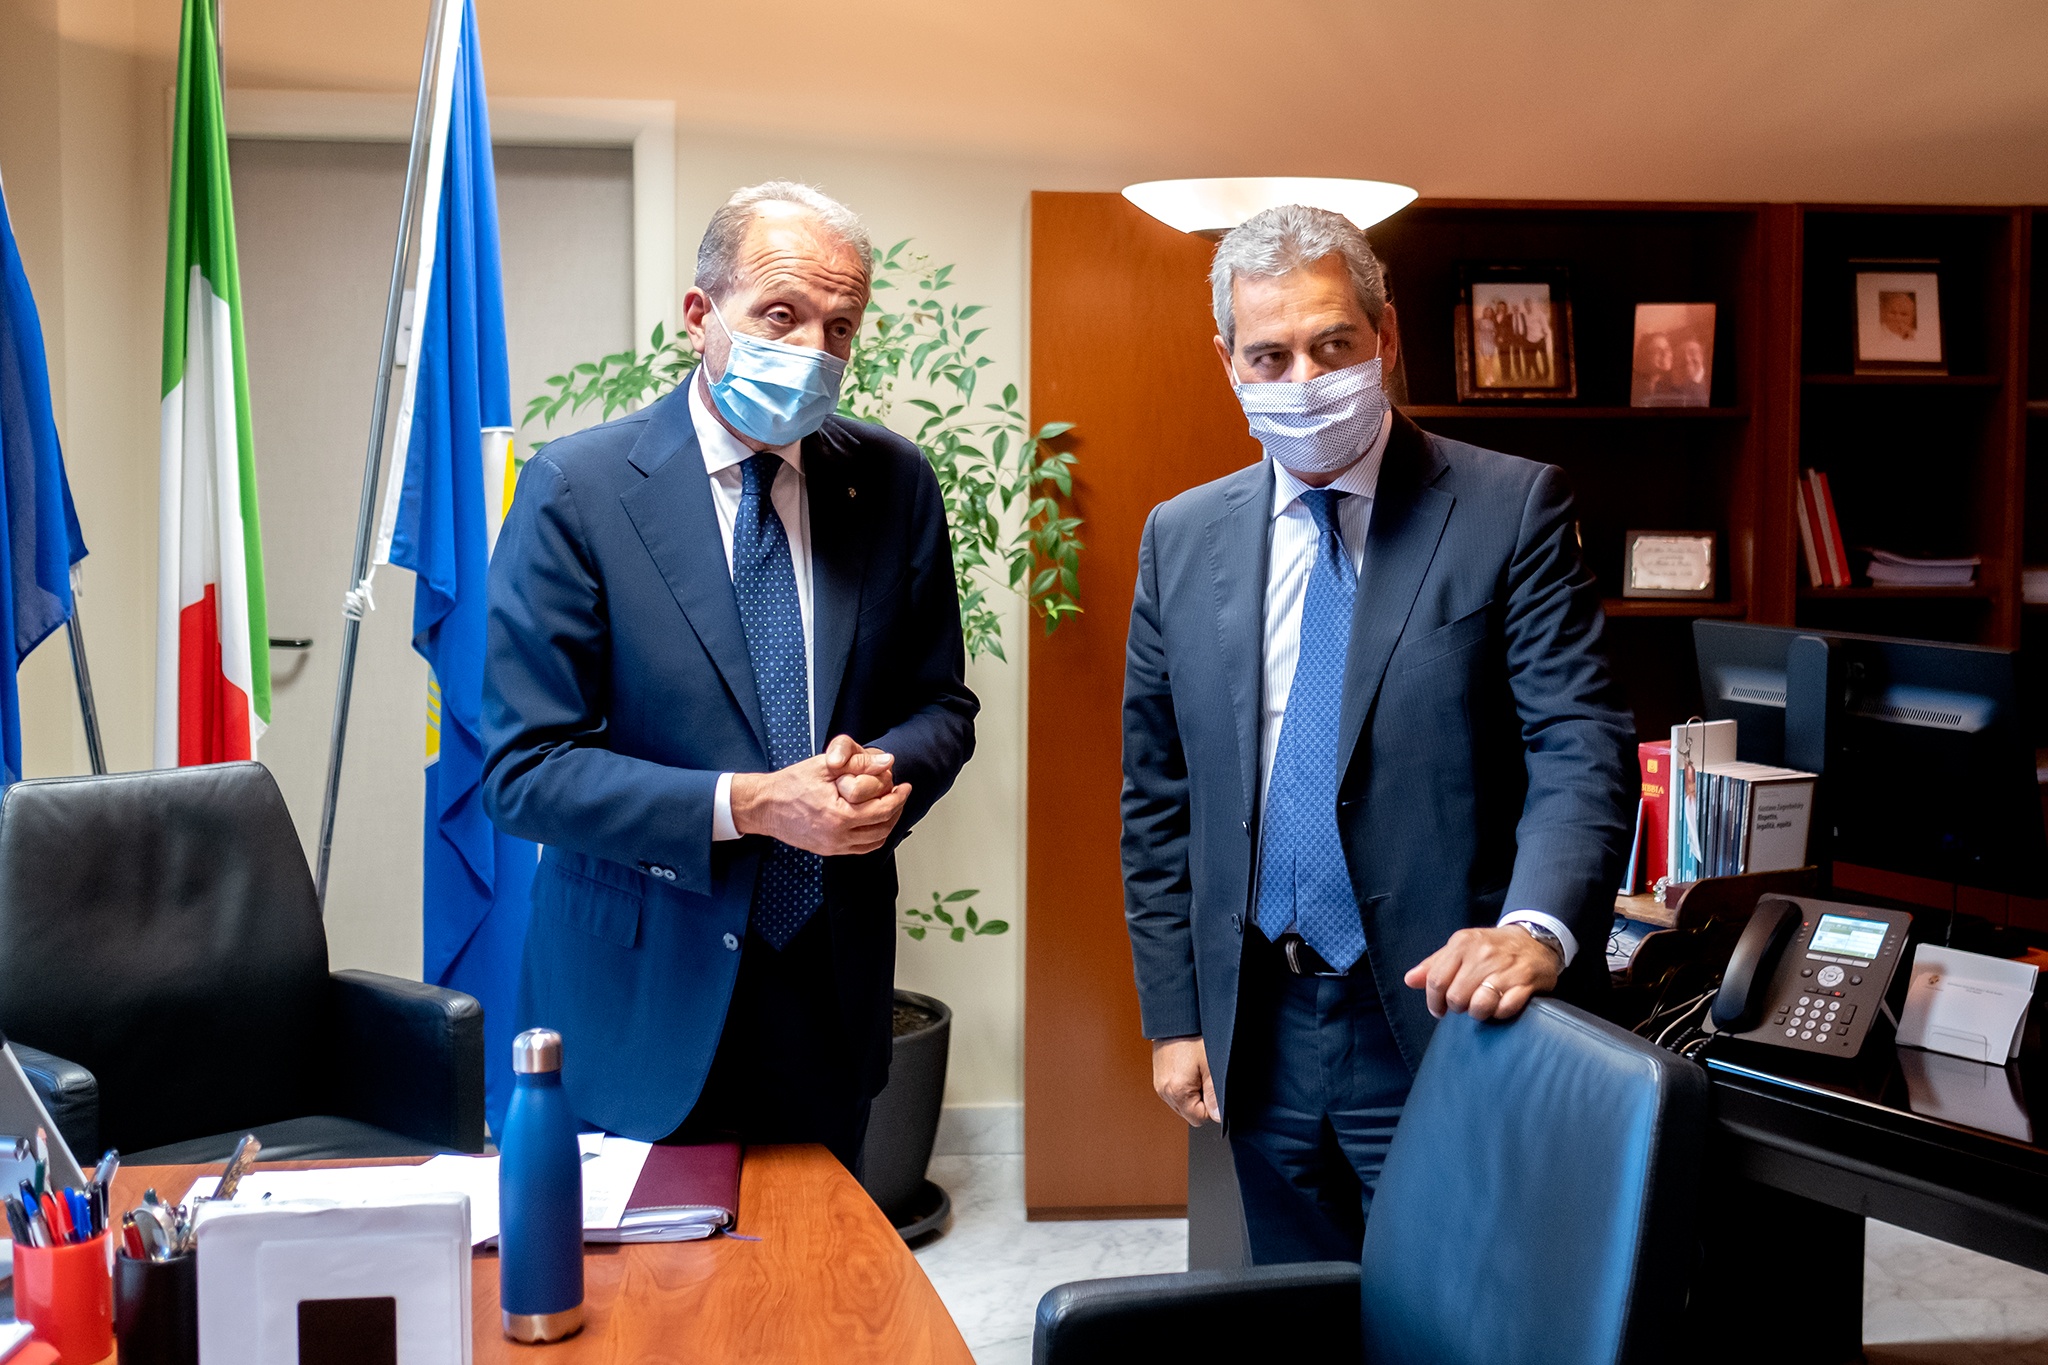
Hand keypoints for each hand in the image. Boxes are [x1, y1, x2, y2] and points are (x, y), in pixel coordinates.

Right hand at [730, 734, 911, 855]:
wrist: (764, 806)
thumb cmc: (789, 785)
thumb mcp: (825, 766)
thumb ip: (858, 764)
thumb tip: (886, 762)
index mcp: (839, 816)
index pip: (882, 810)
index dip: (898, 797)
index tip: (904, 786)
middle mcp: (837, 836)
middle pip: (882, 828)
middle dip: (896, 810)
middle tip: (900, 795)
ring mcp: (832, 846)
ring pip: (873, 842)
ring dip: (887, 825)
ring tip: (890, 807)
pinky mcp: (827, 850)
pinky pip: (859, 849)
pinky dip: (872, 837)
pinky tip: (874, 822)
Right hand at [1151, 1036, 1218, 1126]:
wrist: (1175, 1020)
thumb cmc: (1192, 1038)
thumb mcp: (1211, 1066)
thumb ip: (1215, 1094)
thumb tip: (1218, 1116)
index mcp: (1176, 1092)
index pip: (1199, 1118)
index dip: (1211, 1105)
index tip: (1211, 1086)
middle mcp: (1164, 1092)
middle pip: (1190, 1112)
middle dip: (1201, 1100)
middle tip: (1204, 1076)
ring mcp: (1159, 1086)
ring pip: (1183, 1104)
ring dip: (1192, 1093)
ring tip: (1195, 1071)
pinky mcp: (1159, 1079)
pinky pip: (1175, 1093)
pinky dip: (1184, 1086)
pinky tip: (1188, 1069)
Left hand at [1402, 926, 1561, 1022]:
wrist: (1534, 939)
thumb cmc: (1491, 947)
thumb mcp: (1461, 947)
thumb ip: (1434, 964)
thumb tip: (1410, 980)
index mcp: (1463, 943)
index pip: (1436, 980)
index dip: (1434, 1001)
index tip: (1438, 1009)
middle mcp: (1483, 954)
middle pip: (1456, 997)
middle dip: (1458, 1007)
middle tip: (1466, 1002)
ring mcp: (1505, 968)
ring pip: (1479, 1006)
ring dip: (1478, 1012)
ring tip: (1482, 1005)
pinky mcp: (1525, 982)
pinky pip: (1505, 1009)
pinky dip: (1500, 1012)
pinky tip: (1501, 1004)